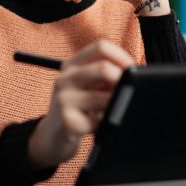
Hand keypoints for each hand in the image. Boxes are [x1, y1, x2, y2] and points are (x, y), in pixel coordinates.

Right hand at [27, 41, 134, 168]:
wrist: (52, 138)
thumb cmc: (77, 109)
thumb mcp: (87, 86)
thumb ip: (106, 75)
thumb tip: (133, 73)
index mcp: (71, 65)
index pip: (101, 47)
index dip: (122, 57)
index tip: (132, 71)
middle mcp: (65, 79)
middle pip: (104, 68)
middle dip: (123, 81)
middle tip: (128, 93)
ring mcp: (63, 100)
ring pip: (105, 98)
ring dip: (117, 106)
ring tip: (113, 112)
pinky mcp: (67, 122)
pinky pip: (100, 121)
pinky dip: (107, 124)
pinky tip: (101, 126)